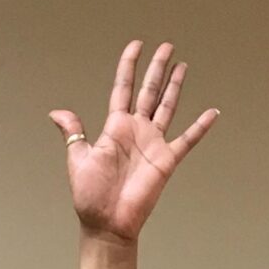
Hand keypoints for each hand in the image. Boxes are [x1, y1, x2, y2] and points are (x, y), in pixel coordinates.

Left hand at [48, 41, 219, 242]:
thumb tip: (56, 112)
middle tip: (167, 46)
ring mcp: (152, 144)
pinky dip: (200, 127)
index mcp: (115, 127)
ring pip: (167, 106)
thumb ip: (73, 132)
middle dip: (157, 68)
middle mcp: (136, 130)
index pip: (123, 88)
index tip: (137, 45)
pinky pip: (187, 140)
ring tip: (182, 65)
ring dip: (175, 86)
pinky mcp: (166, 160)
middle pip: (149, 91)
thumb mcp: (77, 158)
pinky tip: (213, 113)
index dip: (129, 66)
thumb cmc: (90, 196)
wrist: (107, 223)